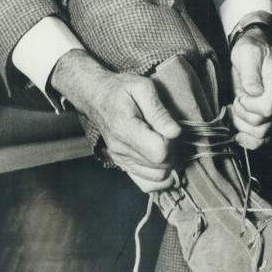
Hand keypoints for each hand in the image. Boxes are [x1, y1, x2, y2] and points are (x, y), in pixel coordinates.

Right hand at [50, 50, 180, 191]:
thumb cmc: (121, 89)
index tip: (168, 127)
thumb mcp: (142, 88)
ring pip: (157, 178)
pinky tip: (160, 159)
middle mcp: (121, 150)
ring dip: (168, 163)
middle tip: (167, 133)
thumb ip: (159, 111)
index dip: (171, 141)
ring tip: (164, 143)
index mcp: (126, 129)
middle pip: (161, 167)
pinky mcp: (123, 164)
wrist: (96, 96)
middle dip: (173, 152)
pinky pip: (146, 183)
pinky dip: (158, 175)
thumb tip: (176, 132)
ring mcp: (121, 160)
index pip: (160, 152)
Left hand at [229, 29, 271, 149]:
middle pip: (263, 124)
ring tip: (234, 110)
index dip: (250, 106)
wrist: (252, 49)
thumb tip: (252, 93)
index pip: (268, 107)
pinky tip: (237, 134)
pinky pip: (261, 139)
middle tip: (236, 100)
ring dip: (242, 126)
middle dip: (243, 115)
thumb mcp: (248, 54)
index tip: (241, 95)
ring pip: (261, 135)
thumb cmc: (250, 49)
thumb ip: (250, 74)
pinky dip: (248, 140)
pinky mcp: (264, 116)